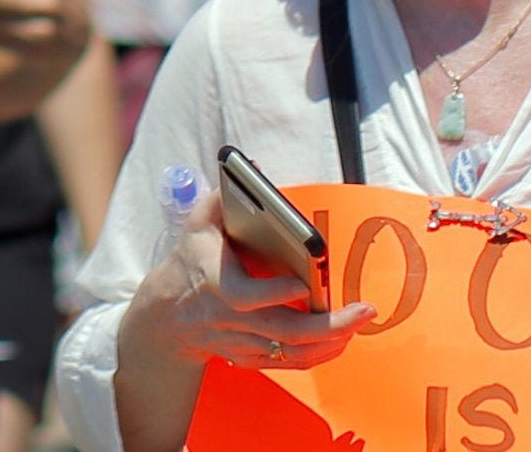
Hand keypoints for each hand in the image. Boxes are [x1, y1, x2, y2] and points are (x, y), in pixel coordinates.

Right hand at [134, 205, 372, 373]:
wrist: (166, 318)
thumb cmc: (190, 263)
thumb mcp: (197, 226)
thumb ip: (221, 198)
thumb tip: (249, 167)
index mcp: (218, 285)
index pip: (246, 297)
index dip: (275, 293)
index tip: (304, 285)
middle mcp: (232, 320)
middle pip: (284, 332)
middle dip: (329, 325)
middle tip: (364, 311)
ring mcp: (243, 343)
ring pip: (292, 353)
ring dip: (330, 342)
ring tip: (359, 322)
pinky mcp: (250, 357)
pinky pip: (290, 363)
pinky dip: (318, 355)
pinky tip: (340, 339)